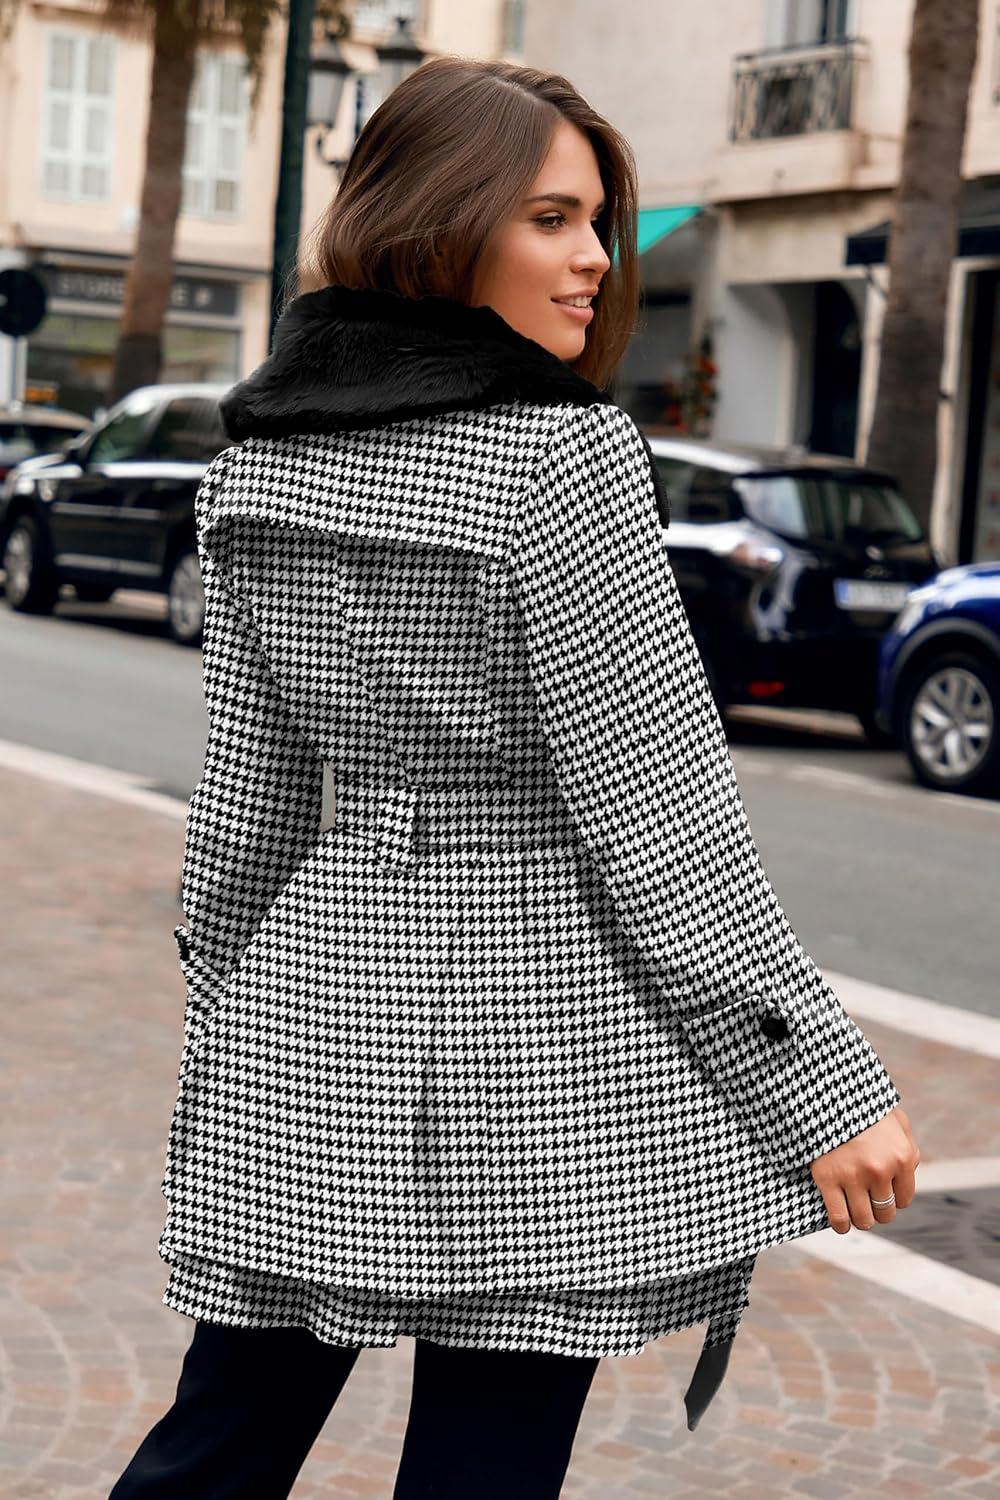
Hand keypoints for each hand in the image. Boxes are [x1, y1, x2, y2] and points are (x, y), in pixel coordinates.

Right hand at [809, 1105, 919, 1232]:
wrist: (828, 1093)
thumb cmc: (864, 1107)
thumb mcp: (896, 1121)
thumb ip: (909, 1148)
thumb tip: (910, 1172)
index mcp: (901, 1158)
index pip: (903, 1200)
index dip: (893, 1198)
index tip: (882, 1192)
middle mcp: (880, 1171)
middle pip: (885, 1213)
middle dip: (878, 1210)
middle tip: (867, 1200)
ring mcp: (852, 1176)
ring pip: (863, 1220)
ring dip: (861, 1219)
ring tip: (854, 1209)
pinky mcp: (827, 1178)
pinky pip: (838, 1218)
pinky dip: (841, 1225)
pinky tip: (841, 1221)